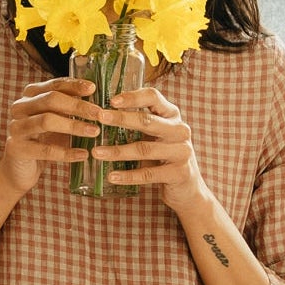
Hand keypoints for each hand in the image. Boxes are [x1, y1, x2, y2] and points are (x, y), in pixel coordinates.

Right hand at [0, 75, 101, 197]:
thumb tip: (98, 100)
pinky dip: (67, 153)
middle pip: (50, 100)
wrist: (19, 170)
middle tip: (99, 114)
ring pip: (47, 121)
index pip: (53, 85)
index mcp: (30, 96)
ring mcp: (16, 128)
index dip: (74, 86)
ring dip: (74, 126)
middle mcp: (20, 108)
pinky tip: (83, 154)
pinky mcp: (16, 149)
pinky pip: (45, 150)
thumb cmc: (43, 141)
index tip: (93, 89)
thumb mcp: (57, 121)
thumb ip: (70, 109)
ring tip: (94, 132)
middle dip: (78, 106)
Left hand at [100, 87, 204, 214]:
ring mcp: (182, 151)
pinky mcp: (179, 173)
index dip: (132, 97)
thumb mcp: (156, 134)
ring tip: (96, 152)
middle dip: (121, 118)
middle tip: (100, 118)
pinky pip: (148, 174)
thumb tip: (103, 114)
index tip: (112, 100)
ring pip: (144, 149)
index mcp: (172, 115)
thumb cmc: (165, 156)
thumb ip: (139, 123)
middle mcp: (180, 130)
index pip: (153, 97)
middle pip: (147, 121)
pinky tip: (112, 176)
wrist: (188, 187)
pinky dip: (128, 176)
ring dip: (117, 151)